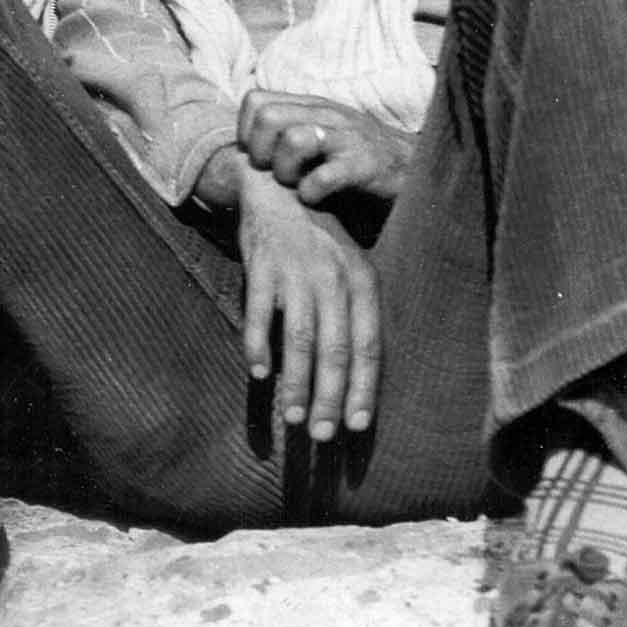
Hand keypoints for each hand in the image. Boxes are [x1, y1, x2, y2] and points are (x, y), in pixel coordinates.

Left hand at [238, 89, 415, 204]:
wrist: (416, 169)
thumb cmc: (359, 156)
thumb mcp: (323, 131)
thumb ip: (289, 129)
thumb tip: (243, 144)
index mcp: (312, 105)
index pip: (255, 100)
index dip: (246, 132)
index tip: (260, 156)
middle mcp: (328, 115)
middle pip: (267, 117)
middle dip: (260, 152)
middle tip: (275, 172)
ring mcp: (348, 138)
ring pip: (294, 140)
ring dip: (285, 171)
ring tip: (296, 184)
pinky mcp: (365, 166)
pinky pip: (324, 176)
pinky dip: (311, 192)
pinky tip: (316, 198)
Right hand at [238, 167, 380, 440]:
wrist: (280, 189)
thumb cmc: (319, 243)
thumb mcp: (348, 270)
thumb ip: (353, 317)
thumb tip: (354, 381)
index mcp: (362, 281)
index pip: (367, 345)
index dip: (362, 388)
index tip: (356, 427)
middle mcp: (334, 277)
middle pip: (335, 349)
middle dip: (329, 397)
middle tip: (322, 436)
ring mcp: (297, 270)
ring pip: (300, 339)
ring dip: (296, 383)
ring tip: (293, 418)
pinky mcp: (263, 265)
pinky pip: (260, 314)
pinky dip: (258, 345)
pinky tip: (258, 373)